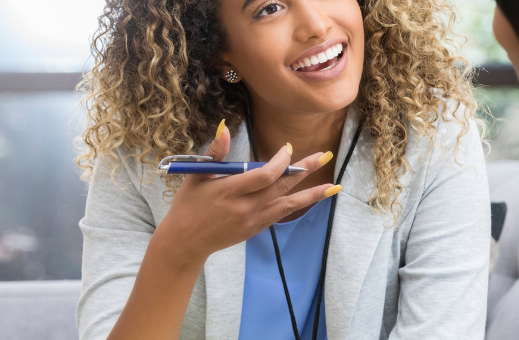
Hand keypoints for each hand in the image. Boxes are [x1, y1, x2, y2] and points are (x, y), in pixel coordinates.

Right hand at [153, 120, 339, 262]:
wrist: (185, 242)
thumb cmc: (187, 205)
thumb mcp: (196, 175)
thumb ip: (215, 153)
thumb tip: (225, 128)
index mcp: (229, 190)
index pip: (264, 174)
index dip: (280, 161)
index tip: (287, 149)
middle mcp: (245, 207)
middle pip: (282, 186)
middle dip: (304, 170)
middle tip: (325, 156)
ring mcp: (252, 220)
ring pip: (288, 205)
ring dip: (311, 194)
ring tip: (333, 187)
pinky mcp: (255, 229)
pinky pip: (280, 215)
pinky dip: (297, 206)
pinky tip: (310, 198)